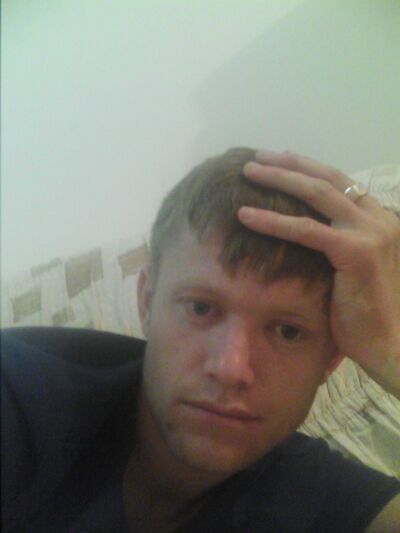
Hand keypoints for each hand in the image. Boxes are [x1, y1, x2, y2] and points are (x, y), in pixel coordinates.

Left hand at [238, 150, 399, 397]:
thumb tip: (304, 232)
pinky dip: (272, 221)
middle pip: (327, 179)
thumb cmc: (365, 313)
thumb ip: (336, 242)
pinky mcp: (357, 252)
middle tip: (257, 158)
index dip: (307, 168)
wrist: (389, 344)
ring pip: (316, 194)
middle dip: (289, 164)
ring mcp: (371, 232)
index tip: (278, 161)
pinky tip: (244, 215)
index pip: (340, 183)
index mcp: (379, 219)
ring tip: (248, 172)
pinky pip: (306, 231)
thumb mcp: (351, 267)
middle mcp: (379, 218)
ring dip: (279, 178)